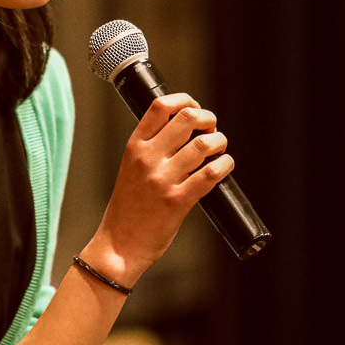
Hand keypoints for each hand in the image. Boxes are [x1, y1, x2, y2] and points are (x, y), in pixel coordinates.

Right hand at [92, 92, 233, 281]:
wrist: (119, 245)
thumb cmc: (128, 207)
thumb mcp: (131, 168)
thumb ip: (152, 149)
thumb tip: (188, 131)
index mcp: (135, 147)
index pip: (160, 107)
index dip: (185, 100)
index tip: (195, 107)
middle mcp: (147, 158)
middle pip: (187, 119)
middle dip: (208, 118)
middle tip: (212, 129)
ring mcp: (162, 179)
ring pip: (203, 145)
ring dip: (220, 142)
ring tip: (220, 149)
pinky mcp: (177, 201)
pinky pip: (209, 174)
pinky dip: (224, 165)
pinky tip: (224, 166)